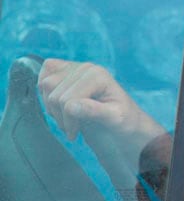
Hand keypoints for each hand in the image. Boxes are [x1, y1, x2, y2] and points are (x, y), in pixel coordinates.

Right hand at [38, 58, 166, 191]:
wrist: (123, 119)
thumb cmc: (122, 119)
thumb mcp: (115, 119)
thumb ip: (95, 112)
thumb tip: (71, 106)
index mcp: (98, 76)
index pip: (67, 101)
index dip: (69, 121)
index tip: (76, 133)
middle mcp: (86, 67)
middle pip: (54, 95)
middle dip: (61, 117)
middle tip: (73, 127)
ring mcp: (75, 67)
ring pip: (45, 87)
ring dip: (53, 108)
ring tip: (69, 118)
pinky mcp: (65, 70)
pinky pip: (43, 76)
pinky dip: (45, 93)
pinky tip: (60, 105)